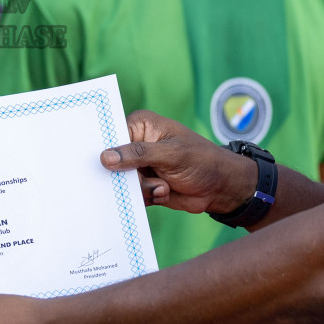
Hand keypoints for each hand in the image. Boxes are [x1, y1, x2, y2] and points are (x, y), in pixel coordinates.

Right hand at [100, 110, 255, 215]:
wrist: (221, 188)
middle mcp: (136, 144)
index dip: (105, 149)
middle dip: (127, 176)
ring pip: (120, 182)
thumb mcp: (171, 154)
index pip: (111, 134)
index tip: (102, 164)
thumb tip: (105, 157)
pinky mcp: (143, 185)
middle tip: (144, 180)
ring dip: (141, 189)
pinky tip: (165, 192)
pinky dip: (146, 198)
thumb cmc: (201, 161)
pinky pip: (130, 195)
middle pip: (112, 162)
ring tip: (164, 186)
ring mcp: (139, 166)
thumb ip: (138, 154)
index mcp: (140, 126)